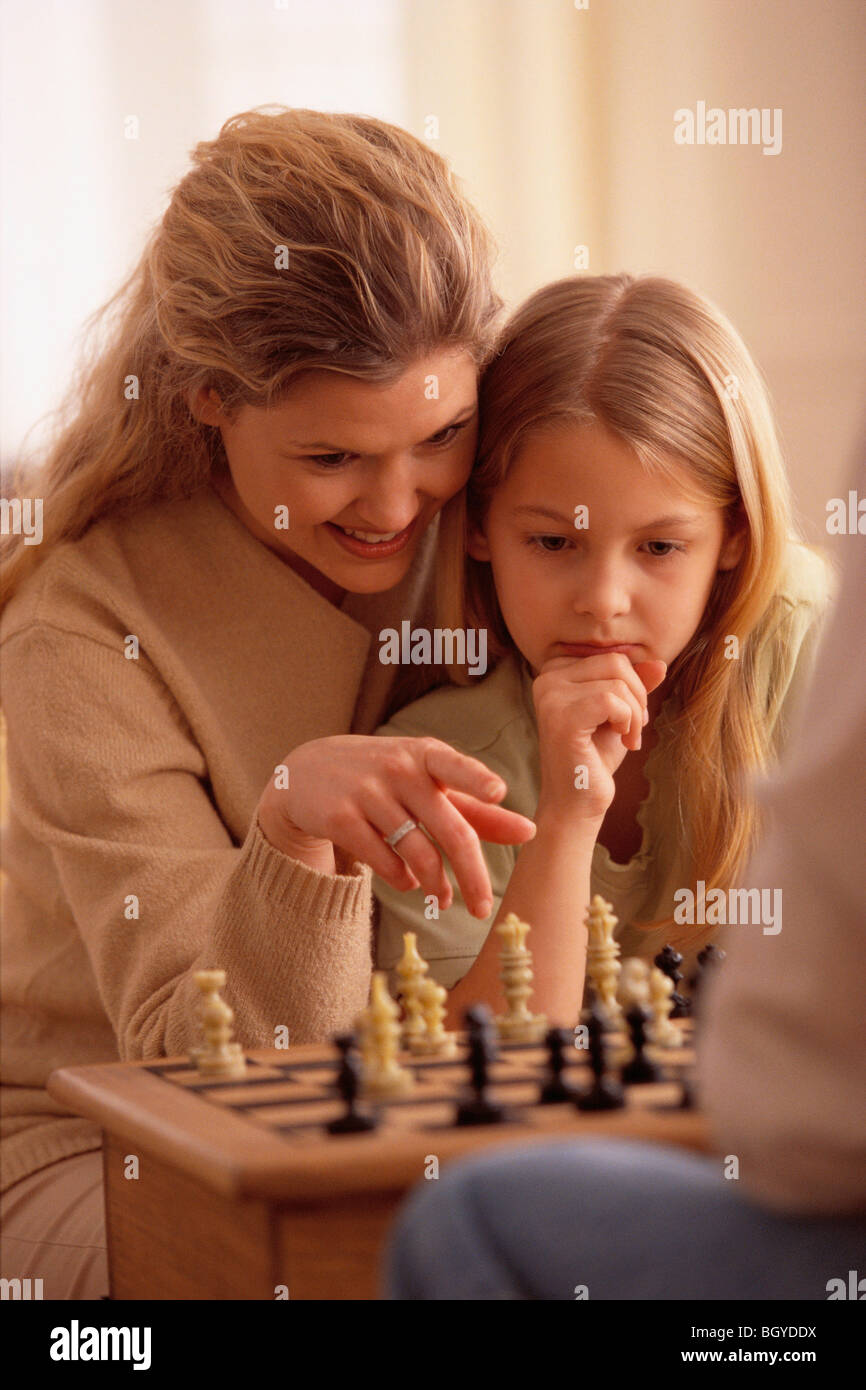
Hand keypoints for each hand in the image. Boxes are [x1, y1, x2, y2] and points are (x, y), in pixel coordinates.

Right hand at [256, 735, 536, 915]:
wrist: (309, 771)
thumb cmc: (387, 777)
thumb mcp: (429, 785)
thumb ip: (478, 809)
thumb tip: (530, 831)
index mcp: (426, 756)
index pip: (455, 765)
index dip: (476, 778)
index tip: (498, 792)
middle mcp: (399, 769)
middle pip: (449, 830)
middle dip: (472, 875)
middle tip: (483, 909)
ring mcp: (367, 792)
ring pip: (417, 852)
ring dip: (435, 883)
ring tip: (441, 895)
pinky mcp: (340, 817)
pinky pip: (383, 861)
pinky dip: (402, 879)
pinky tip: (408, 881)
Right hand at [532, 653, 667, 822]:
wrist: (578, 801)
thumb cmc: (595, 756)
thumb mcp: (620, 712)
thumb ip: (635, 685)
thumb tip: (659, 663)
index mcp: (556, 671)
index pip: (612, 657)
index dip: (632, 685)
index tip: (628, 717)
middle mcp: (546, 679)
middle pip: (616, 662)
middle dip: (638, 696)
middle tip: (634, 728)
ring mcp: (550, 697)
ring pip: (618, 681)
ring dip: (636, 713)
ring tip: (629, 737)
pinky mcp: (561, 718)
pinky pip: (612, 700)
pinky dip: (628, 720)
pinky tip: (623, 740)